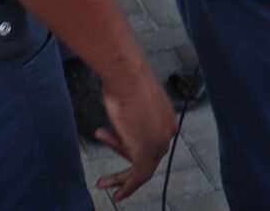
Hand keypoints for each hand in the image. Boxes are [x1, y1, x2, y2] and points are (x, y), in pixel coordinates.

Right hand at [93, 66, 176, 201]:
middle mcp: (167, 132)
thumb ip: (127, 107)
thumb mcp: (127, 95)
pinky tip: (117, 195)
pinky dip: (127, 187)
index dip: (125, 143)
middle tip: (110, 177)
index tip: (108, 141)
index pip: (149, 138)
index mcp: (165, 118)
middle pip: (148, 155)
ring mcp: (159, 143)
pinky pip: (138, 176)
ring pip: (142, 170)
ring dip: (122, 180)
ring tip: (102, 184)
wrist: (126, 75)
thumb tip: (118, 100)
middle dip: (126, 165)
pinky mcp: (147, 151)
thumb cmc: (123, 78)